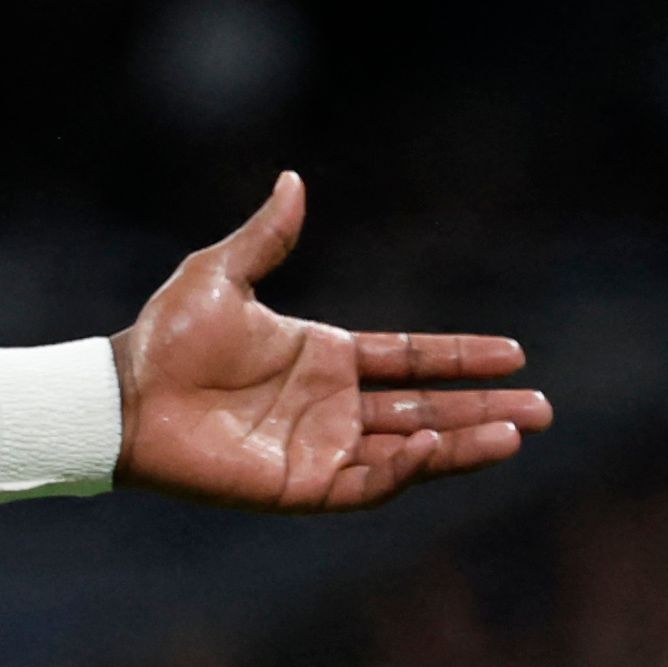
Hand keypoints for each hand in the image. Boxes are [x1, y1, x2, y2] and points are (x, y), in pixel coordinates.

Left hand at [112, 172, 549, 511]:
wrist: (124, 399)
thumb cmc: (165, 339)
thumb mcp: (221, 274)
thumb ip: (266, 236)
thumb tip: (293, 180)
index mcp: (325, 357)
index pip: (411, 358)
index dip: (461, 358)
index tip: (515, 354)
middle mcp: (331, 406)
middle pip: (427, 408)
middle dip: (485, 412)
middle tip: (543, 413)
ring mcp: (320, 448)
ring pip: (410, 449)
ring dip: (462, 444)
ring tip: (515, 434)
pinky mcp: (300, 487)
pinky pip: (367, 482)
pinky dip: (404, 467)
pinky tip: (435, 445)